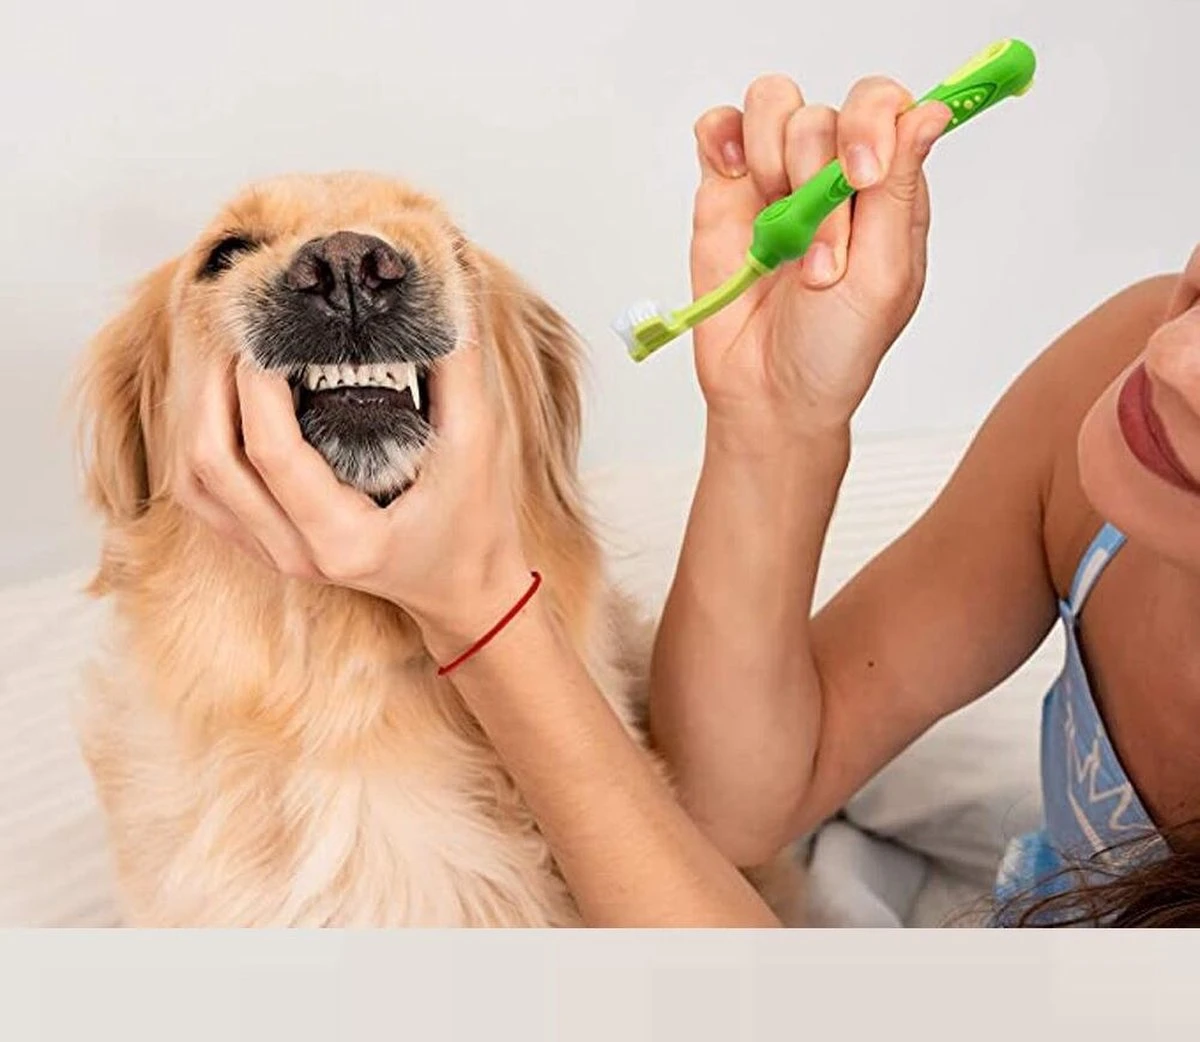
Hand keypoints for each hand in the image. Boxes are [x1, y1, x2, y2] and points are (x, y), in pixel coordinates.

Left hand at [169, 335, 532, 658]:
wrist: (465, 587)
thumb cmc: (475, 526)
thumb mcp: (477, 445)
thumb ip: (457, 368)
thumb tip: (443, 290)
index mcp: (345, 539)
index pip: (272, 453)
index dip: (258, 384)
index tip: (271, 331)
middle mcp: (298, 554)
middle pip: (211, 464)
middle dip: (211, 386)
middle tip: (236, 329)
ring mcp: (274, 554)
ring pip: (194, 480)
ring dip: (195, 412)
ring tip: (221, 353)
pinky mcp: (263, 545)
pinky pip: (204, 494)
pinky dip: (198, 442)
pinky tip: (217, 399)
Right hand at [690, 75, 950, 445]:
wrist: (767, 392)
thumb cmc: (834, 349)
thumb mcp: (884, 277)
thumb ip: (900, 191)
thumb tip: (930, 112)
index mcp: (886, 192)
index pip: (886, 108)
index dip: (871, 125)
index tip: (861, 177)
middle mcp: (832, 175)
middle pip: (824, 113)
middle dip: (815, 176)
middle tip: (816, 254)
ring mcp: (776, 179)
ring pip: (773, 107)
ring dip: (770, 161)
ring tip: (773, 234)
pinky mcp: (726, 191)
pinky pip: (720, 127)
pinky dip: (723, 138)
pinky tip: (735, 179)